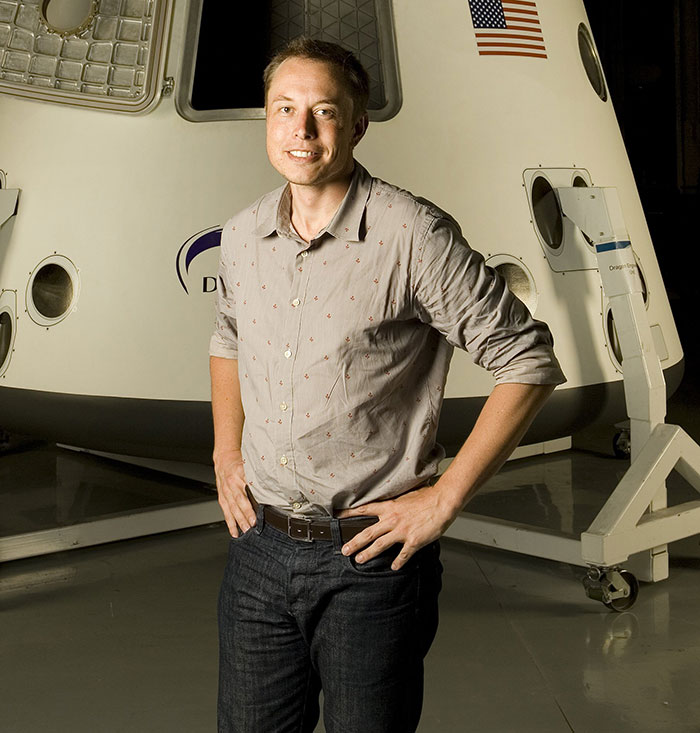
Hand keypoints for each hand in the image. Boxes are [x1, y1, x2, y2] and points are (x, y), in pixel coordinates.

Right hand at [214, 449, 255, 536]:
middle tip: (253, 525)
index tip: (260, 510)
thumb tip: (273, 484)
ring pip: (232, 509)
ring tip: (246, 531)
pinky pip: (226, 513)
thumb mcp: (250, 464)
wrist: (223, 458)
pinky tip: (234, 532)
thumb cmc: (239, 461)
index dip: (253, 500)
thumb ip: (259, 475)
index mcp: (239, 475)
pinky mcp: (222, 499)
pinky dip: (230, 523)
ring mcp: (225, 493)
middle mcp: (231, 485)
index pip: (248, 490)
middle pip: (239, 502)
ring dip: (239, 521)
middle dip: (246, 514)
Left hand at [337, 484, 457, 570]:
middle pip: (368, 532)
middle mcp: (392, 519)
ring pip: (380, 545)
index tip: (338, 517)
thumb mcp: (406, 495)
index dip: (349, 513)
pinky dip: (398, 562)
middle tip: (344, 550)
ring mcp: (402, 531)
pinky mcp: (413, 541)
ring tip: (359, 560)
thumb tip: (390, 505)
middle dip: (354, 542)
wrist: (442, 501)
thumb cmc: (427, 496)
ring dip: (368, 554)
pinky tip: (394, 567)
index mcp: (389, 507)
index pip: (364, 509)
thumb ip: (395, 503)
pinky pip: (403, 555)